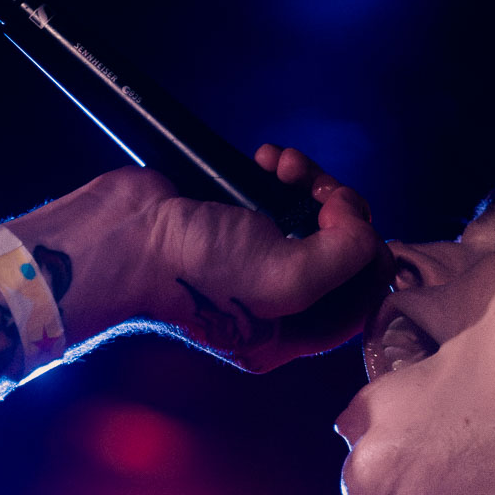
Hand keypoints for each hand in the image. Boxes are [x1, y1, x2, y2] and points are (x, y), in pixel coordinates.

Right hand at [134, 145, 391, 371]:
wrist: (125, 236)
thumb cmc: (196, 273)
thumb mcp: (287, 281)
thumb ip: (344, 259)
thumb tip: (362, 225)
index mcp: (292, 335)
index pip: (364, 299)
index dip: (369, 255)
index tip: (344, 222)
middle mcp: (281, 301)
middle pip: (346, 253)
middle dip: (342, 210)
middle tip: (319, 189)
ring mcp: (261, 259)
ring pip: (320, 217)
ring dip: (314, 181)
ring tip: (287, 166)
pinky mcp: (242, 222)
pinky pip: (285, 195)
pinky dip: (285, 171)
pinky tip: (267, 159)